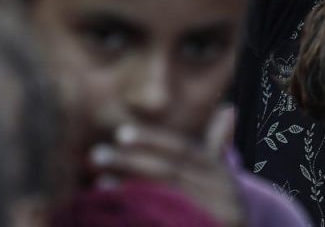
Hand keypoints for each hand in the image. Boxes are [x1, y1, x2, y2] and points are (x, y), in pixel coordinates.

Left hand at [89, 108, 245, 226]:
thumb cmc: (222, 209)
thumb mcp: (221, 178)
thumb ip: (217, 145)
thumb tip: (228, 108)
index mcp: (222, 174)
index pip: (184, 150)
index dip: (152, 140)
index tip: (120, 134)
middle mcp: (223, 195)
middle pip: (170, 172)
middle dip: (130, 161)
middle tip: (96, 155)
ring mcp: (214, 218)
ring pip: (164, 199)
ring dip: (128, 190)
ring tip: (98, 183)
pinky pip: (164, 223)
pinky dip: (139, 215)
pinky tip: (116, 212)